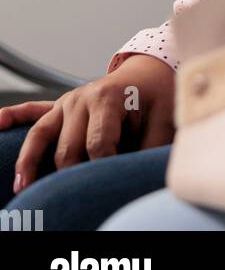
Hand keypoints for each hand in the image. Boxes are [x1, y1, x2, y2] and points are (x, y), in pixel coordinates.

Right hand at [0, 54, 175, 193]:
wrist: (149, 73)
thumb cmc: (157, 99)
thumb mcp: (164, 120)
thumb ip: (150, 148)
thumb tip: (137, 176)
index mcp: (109, 98)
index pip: (98, 144)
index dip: (104, 167)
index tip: (109, 183)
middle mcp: (82, 99)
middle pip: (68, 147)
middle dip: (70, 174)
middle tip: (74, 197)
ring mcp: (66, 102)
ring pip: (41, 135)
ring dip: (29, 162)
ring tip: (22, 188)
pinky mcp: (58, 108)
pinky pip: (32, 112)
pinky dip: (14, 116)